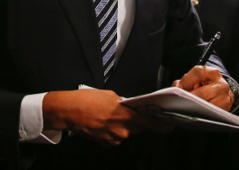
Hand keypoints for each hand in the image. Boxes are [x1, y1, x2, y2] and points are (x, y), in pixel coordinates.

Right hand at [43, 89, 170, 146]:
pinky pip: (116, 137)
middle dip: (138, 121)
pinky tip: (103, 123)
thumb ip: (124, 104)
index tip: (169, 125)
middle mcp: (122, 130)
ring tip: (109, 115)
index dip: (161, 125)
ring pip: (127, 133)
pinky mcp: (106, 144)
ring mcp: (114, 139)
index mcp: (125, 116)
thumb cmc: (87, 100)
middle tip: (128, 113)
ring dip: (123, 126)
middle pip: (139, 128)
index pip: (150, 123)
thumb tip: (131, 108)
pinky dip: (113, 131)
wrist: (68, 112)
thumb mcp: (110, 96)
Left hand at [173, 66, 232, 111]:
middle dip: (189, 97)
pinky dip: (201, 112)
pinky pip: (209, 113)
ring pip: (205, 105)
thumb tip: (177, 87)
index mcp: (212, 73)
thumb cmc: (206, 85)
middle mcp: (221, 84)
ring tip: (189, 105)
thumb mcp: (197, 78)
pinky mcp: (225, 108)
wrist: (223, 93)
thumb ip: (185, 80)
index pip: (198, 72)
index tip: (180, 87)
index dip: (186, 80)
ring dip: (194, 106)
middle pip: (201, 92)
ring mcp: (224, 97)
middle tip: (182, 100)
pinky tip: (197, 110)